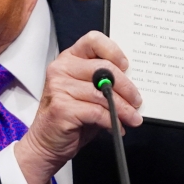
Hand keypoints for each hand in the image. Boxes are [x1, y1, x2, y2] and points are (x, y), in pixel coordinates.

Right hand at [13, 31, 142, 183]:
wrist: (47, 143)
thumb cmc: (71, 117)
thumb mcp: (88, 94)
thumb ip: (104, 84)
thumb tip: (133, 88)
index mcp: (69, 59)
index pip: (93, 40)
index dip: (113, 51)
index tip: (126, 66)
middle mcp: (61, 69)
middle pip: (103, 69)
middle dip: (126, 87)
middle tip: (137, 101)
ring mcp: (59, 87)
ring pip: (102, 93)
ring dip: (122, 108)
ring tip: (132, 118)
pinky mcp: (62, 107)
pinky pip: (96, 112)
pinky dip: (111, 121)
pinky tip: (117, 127)